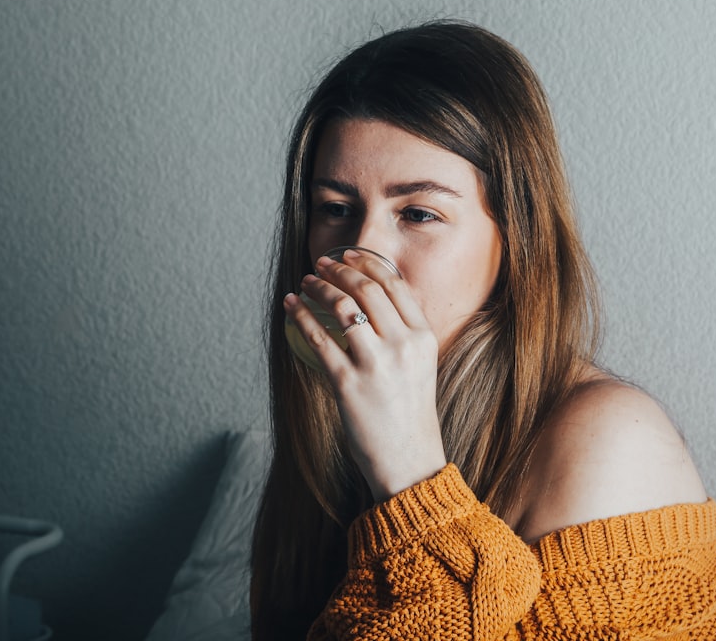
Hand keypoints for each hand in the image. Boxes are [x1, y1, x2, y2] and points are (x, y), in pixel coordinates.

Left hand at [284, 249, 446, 500]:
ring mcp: (376, 365)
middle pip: (368, 290)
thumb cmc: (409, 413)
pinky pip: (320, 339)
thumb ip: (403, 333)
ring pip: (343, 308)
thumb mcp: (420, 365)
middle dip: (341, 270)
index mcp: (423, 337)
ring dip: (320, 288)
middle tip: (322, 264)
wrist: (408, 459)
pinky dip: (302, 317)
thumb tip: (373, 300)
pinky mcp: (348, 384)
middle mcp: (403, 346)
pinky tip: (292, 307)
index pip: (395, 286)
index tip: (350, 255)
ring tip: (306, 283)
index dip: (369, 264)